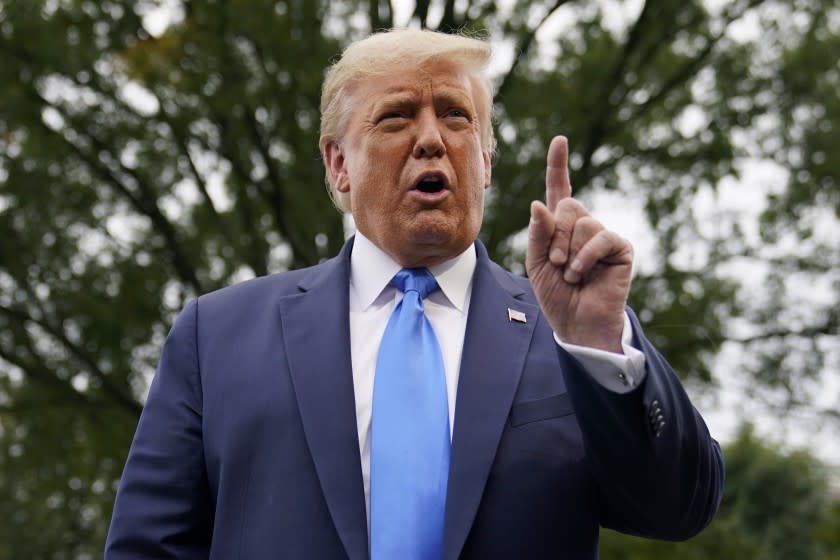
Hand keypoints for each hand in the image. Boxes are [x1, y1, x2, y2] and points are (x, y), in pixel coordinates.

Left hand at [526, 136, 632, 352]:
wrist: (577, 323)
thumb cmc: (556, 294)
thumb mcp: (536, 263)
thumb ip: (537, 234)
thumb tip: (539, 203)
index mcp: (560, 226)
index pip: (560, 190)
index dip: (558, 165)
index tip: (559, 140)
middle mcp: (583, 225)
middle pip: (568, 207)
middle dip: (556, 236)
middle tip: (554, 263)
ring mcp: (603, 235)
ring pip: (584, 222)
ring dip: (569, 252)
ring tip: (570, 274)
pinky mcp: (620, 248)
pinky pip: (601, 237)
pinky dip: (586, 256)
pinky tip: (582, 273)